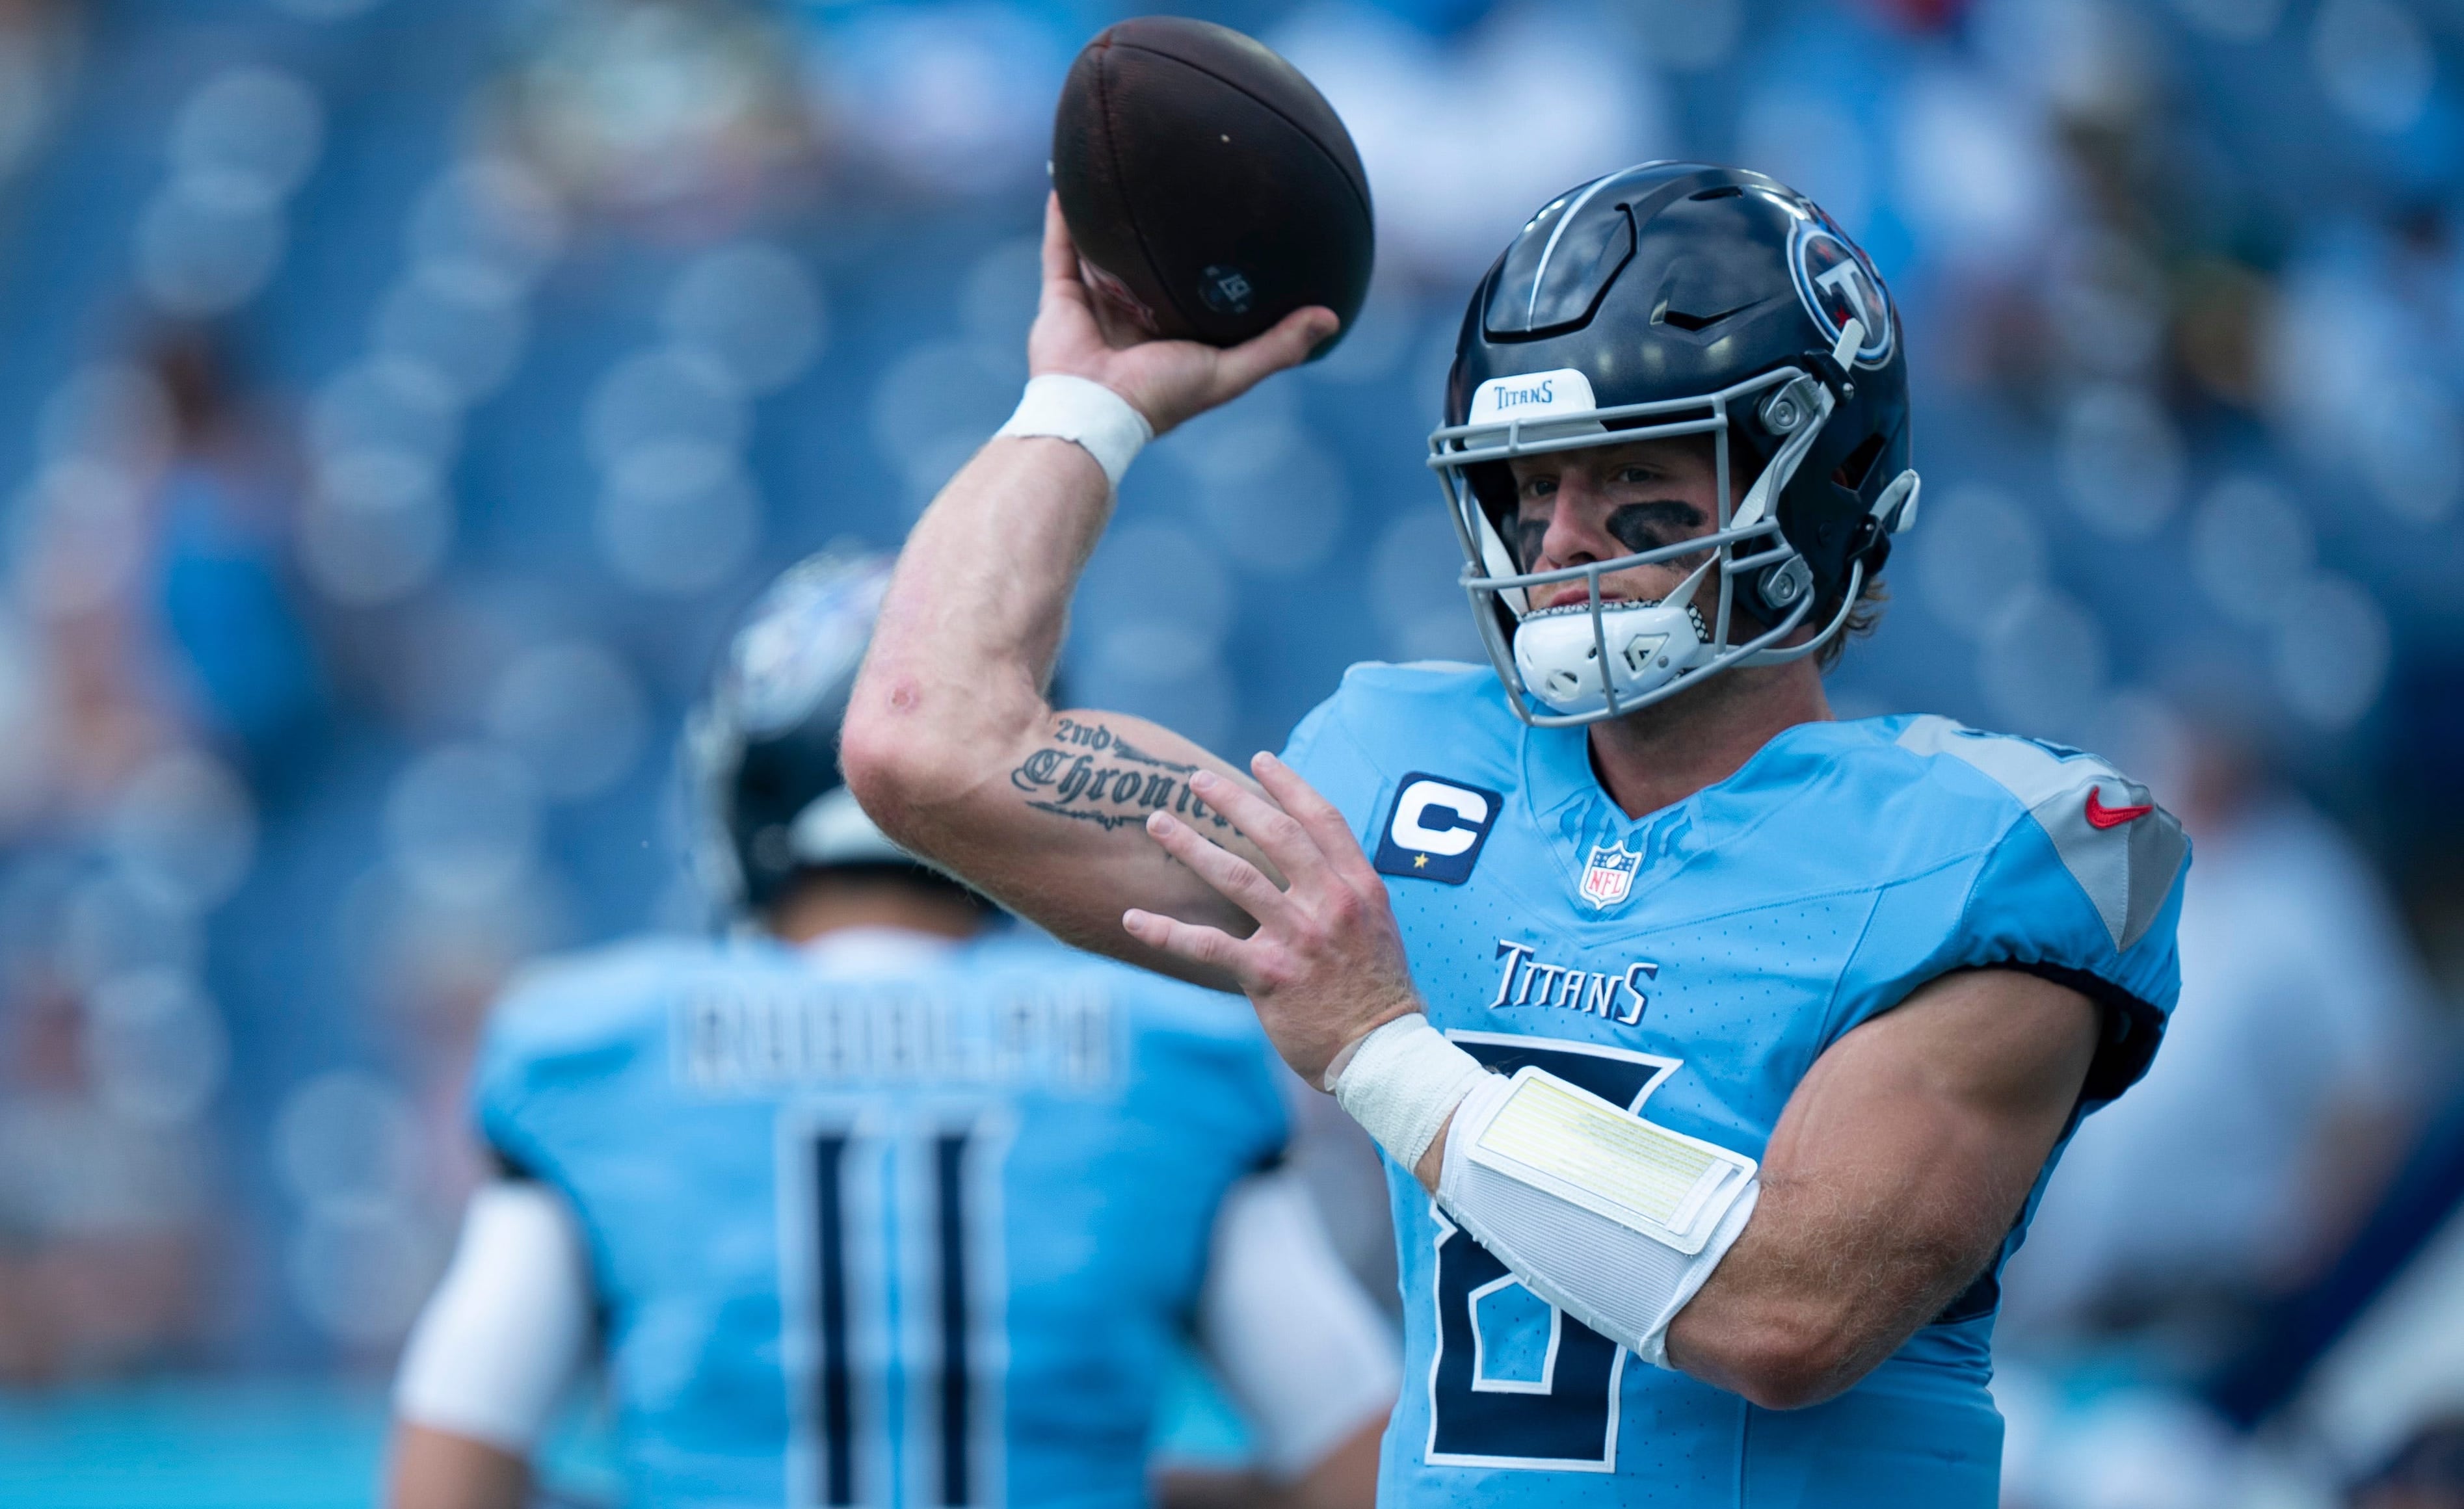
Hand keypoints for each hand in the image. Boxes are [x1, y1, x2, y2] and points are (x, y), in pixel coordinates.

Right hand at [1028, 194, 1338, 436]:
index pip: (1193, 292)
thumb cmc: (1163, 395)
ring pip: (1100, 253)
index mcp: (1171, 334)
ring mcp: (1096, 307)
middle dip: (1157, 232)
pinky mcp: (1060, 301)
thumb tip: (1333, 317)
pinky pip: (1061, 251)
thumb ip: (1278, 345)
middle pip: (1146, 266)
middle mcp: (1133, 318)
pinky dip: (1063, 219)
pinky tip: (1070, 183)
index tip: (1232, 222)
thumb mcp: (1231, 371)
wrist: (1096, 411)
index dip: (1210, 262)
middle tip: (1178, 184)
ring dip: (1105, 218)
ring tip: (1118, 172)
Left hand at [1121, 751, 1420, 1085]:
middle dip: (1232, 799)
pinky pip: (1207, 945)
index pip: (1322, 819)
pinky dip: (1165, 931)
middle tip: (1196, 780)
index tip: (1260, 760)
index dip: (1288, 784)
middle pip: (1275, 834)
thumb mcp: (1378, 927)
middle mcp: (1330, 903)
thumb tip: (1313, 863)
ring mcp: (1299, 938)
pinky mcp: (1269, 975)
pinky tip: (1133, 918)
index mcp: (1360, 887)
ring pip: (1236, 875)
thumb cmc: (1378, 994)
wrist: (1382, 1053)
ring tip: (1159, 823)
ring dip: (1191, 844)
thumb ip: (1345, 891)